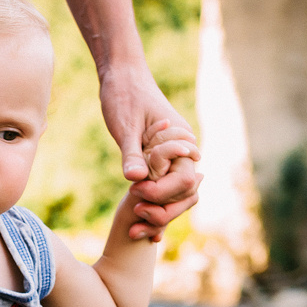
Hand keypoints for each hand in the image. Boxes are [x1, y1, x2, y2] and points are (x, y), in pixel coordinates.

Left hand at [99, 60, 200, 237]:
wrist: (121, 76)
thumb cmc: (124, 95)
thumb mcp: (125, 125)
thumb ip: (131, 153)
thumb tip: (135, 180)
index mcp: (182, 141)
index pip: (185, 180)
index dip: (162, 193)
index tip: (136, 194)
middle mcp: (183, 153)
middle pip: (185, 194)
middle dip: (162, 211)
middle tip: (134, 219)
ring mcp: (172, 160)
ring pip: (175, 197)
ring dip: (158, 214)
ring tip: (132, 230)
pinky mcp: (158, 164)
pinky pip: (162, 191)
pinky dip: (152, 208)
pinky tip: (138, 228)